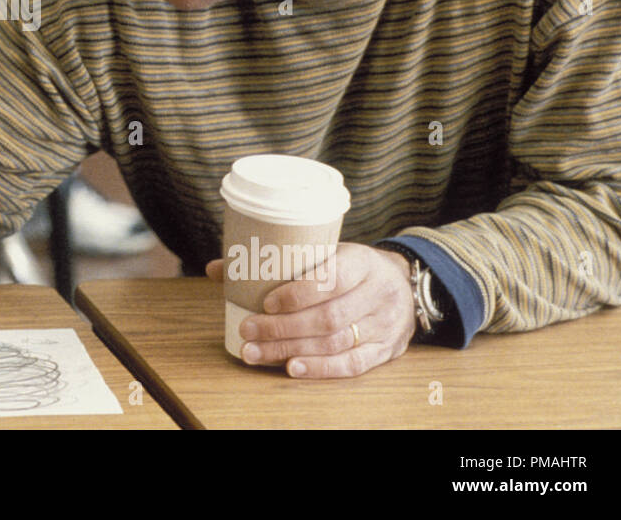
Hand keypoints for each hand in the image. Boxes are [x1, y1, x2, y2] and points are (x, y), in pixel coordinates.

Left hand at [205, 242, 414, 377]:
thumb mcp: (325, 251)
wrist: (403, 284)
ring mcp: (385, 325)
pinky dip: (321, 368)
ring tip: (256, 353)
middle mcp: (378, 293)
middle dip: (283, 328)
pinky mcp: (386, 350)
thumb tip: (216, 268)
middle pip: (328, 317)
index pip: (332, 278)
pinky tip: (292, 368)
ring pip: (336, 343)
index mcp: (362, 262)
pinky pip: (352, 364)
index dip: (299, 293)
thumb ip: (275, 260)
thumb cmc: (351, 267)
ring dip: (292, 350)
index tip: (266, 303)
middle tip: (248, 331)